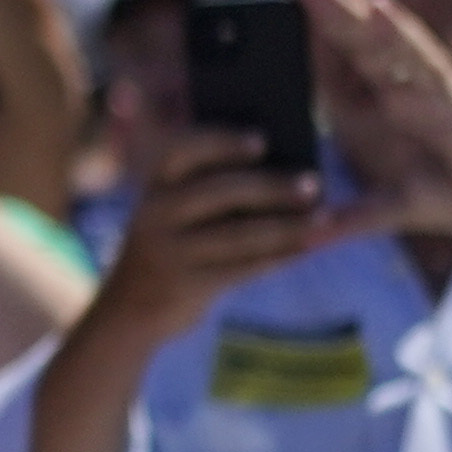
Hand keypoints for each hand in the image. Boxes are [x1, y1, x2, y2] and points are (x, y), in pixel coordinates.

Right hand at [83, 126, 336, 344]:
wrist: (128, 310)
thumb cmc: (170, 246)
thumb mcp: (171, 212)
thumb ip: (211, 188)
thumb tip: (285, 172)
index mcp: (155, 184)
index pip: (183, 150)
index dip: (222, 142)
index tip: (262, 140)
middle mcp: (155, 213)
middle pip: (221, 192)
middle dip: (272, 186)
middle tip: (314, 183)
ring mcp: (168, 251)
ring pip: (240, 235)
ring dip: (288, 226)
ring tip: (323, 220)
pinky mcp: (186, 286)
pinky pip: (243, 268)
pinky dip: (279, 257)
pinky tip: (307, 249)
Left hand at [296, 0, 451, 234]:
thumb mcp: (396, 209)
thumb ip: (354, 217)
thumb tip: (309, 235)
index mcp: (394, 106)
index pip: (350, 66)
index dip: (323, 37)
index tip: (293, 11)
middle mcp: (409, 89)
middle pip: (361, 42)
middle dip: (330, 10)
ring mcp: (431, 87)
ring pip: (384, 39)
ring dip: (354, 9)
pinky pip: (421, 56)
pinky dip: (398, 29)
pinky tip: (377, 4)